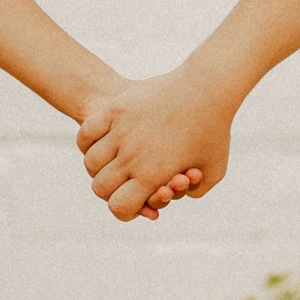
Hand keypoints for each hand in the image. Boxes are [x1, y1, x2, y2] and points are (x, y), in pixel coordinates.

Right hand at [76, 66, 231, 221]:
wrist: (205, 89)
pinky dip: (88, 143)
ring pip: (91, 163)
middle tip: (123, 180)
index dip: (125, 210)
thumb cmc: (213, 131)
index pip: (119, 208)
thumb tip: (169, 194)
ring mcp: (121, 132)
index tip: (134, 201)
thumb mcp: (213, 171)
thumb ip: (193, 192)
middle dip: (111, 190)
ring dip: (99, 167)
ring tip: (113, 160)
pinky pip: (85, 134)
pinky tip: (100, 141)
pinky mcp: (114, 111)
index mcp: (153, 176)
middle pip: (100, 188)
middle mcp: (132, 157)